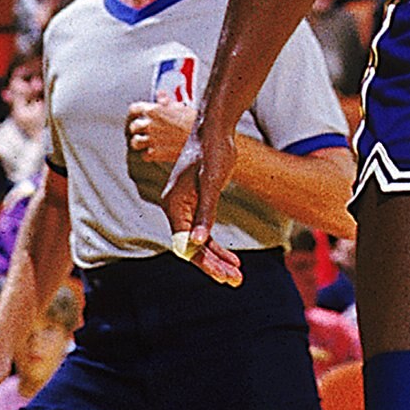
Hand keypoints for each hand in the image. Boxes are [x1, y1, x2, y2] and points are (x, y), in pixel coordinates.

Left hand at [125, 95, 195, 170]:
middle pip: (133, 126)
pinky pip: (145, 155)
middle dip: (137, 128)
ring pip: (135, 142)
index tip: (137, 114)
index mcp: (154, 110)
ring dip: (139, 142)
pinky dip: (148, 155)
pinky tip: (155, 152)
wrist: (201, 137)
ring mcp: (151, 140)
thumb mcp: (179, 106)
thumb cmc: (192, 120)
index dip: (135, 112)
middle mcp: (150, 124)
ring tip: (145, 142)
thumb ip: (166, 100)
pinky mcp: (155, 153)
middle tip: (143, 130)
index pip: (134, 109)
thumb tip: (160, 94)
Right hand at [176, 97, 244, 286]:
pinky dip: (217, 247)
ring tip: (236, 276)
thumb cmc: (212, 153)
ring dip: (218, 259)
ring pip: (200, 242)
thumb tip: (197, 243)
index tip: (223, 275)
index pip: (186, 244)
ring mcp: (186, 208)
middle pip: (192, 247)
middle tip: (234, 280)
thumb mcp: (211, 184)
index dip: (205, 262)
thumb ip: (205, 214)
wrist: (215, 130)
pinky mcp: (198, 204)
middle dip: (213, 265)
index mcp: (173, 206)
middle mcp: (176, 209)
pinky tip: (232, 259)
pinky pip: (205, 232)